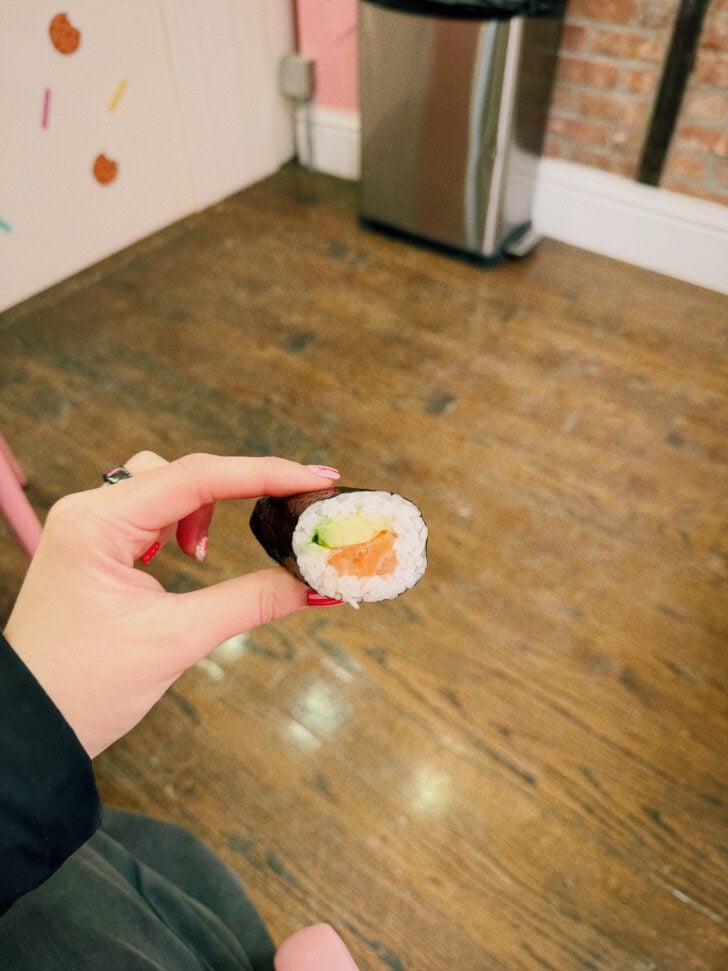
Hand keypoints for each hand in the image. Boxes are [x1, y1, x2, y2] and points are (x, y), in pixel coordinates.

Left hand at [3, 452, 338, 757]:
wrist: (30, 728)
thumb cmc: (83, 688)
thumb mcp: (177, 640)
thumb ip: (250, 601)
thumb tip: (313, 584)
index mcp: (96, 524)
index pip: (196, 477)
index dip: (264, 473)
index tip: (315, 479)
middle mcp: (88, 511)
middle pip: (183, 472)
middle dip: (242, 486)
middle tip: (296, 505)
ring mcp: (90, 526)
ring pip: (169, 487)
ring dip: (205, 509)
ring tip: (208, 554)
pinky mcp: (97, 545)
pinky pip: (153, 512)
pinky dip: (184, 525)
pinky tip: (190, 557)